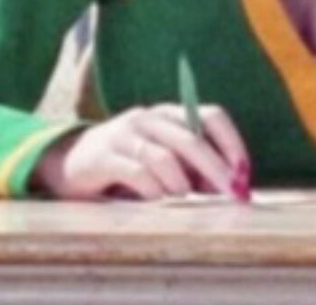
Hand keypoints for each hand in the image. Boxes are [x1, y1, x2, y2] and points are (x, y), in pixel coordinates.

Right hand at [30, 104, 250, 200]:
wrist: (70, 160)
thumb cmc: (129, 163)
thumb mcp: (163, 159)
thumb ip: (192, 167)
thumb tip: (229, 187)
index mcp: (171, 113)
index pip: (212, 116)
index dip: (232, 142)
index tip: (244, 173)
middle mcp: (150, 117)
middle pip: (191, 138)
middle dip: (216, 168)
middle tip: (231, 194)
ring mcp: (125, 133)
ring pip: (165, 156)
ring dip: (182, 183)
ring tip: (187, 201)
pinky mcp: (104, 155)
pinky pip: (137, 171)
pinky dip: (154, 190)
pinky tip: (158, 201)